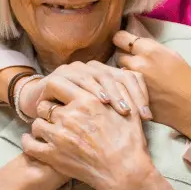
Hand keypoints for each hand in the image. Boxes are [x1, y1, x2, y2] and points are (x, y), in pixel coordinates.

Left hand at [22, 86, 176, 189]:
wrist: (124, 171)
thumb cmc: (130, 141)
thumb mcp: (128, 109)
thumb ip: (121, 89)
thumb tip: (121, 73)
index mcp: (87, 100)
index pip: (57, 85)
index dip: (55, 90)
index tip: (57, 97)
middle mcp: (70, 115)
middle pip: (45, 105)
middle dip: (49, 109)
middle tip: (53, 116)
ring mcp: (59, 136)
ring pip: (37, 123)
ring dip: (42, 126)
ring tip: (49, 131)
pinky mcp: (52, 155)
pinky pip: (30, 144)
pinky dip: (30, 142)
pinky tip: (35, 142)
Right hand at [35, 61, 152, 119]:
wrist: (42, 116)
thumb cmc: (78, 121)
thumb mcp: (103, 116)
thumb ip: (122, 111)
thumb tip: (148, 117)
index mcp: (105, 73)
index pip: (129, 79)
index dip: (140, 95)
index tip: (148, 116)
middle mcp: (92, 68)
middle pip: (115, 76)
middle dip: (128, 95)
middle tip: (136, 114)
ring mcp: (74, 71)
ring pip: (98, 76)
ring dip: (111, 93)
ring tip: (121, 109)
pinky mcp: (57, 77)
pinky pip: (76, 81)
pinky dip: (88, 90)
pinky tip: (97, 102)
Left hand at [112, 31, 190, 137]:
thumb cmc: (185, 79)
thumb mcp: (172, 55)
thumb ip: (151, 48)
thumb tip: (137, 44)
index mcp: (150, 50)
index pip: (120, 37)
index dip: (122, 40)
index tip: (124, 43)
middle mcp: (137, 64)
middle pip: (118, 55)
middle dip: (125, 58)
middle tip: (135, 64)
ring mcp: (132, 82)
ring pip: (119, 71)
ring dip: (125, 73)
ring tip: (137, 78)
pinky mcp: (130, 96)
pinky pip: (122, 87)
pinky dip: (126, 87)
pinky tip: (137, 90)